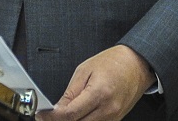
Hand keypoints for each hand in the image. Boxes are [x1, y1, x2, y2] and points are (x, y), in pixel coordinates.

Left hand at [38, 45, 154, 120]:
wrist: (136, 65)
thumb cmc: (112, 63)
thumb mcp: (85, 70)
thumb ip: (70, 93)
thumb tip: (56, 109)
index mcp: (99, 93)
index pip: (70, 114)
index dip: (52, 117)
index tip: (42, 115)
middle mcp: (108, 109)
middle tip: (49, 116)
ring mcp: (113, 118)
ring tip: (64, 113)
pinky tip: (78, 115)